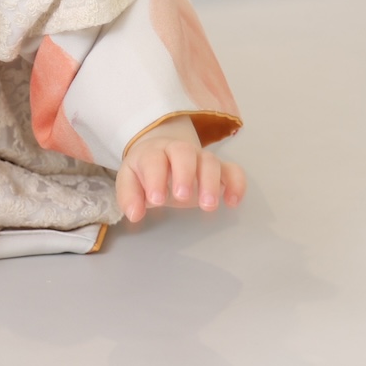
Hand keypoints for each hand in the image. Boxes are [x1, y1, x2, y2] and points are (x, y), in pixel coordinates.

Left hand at [116, 117, 245, 222]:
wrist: (163, 154)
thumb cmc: (146, 172)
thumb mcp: (130, 181)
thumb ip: (129, 196)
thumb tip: (134, 214)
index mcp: (153, 153)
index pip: (154, 159)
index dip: (155, 178)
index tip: (156, 200)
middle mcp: (179, 151)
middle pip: (184, 152)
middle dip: (185, 174)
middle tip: (182, 197)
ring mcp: (201, 159)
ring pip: (210, 161)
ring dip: (211, 182)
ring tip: (208, 206)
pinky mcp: (220, 170)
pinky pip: (233, 171)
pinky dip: (236, 184)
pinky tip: (232, 202)